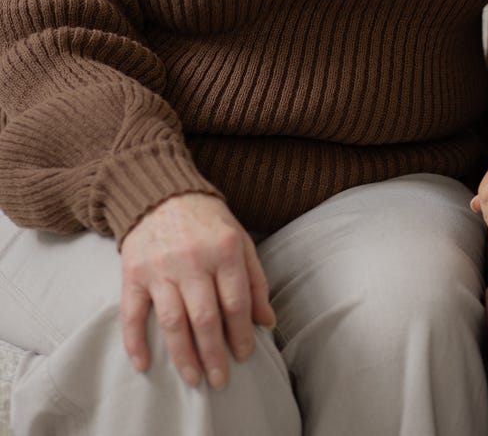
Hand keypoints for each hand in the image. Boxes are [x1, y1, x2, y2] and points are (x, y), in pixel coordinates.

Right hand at [120, 192, 274, 388]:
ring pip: (173, 322)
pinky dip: (135, 342)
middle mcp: (193, 259)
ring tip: (194, 378)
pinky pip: (132, 314)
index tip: (245, 355)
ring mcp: (161, 268)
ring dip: (183, 355)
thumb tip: (267, 322)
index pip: (236, 302)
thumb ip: (255, 280)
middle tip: (220, 380)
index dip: (242, 333)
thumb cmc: (207, 222)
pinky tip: (144, 365)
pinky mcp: (134, 273)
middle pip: (206, 318)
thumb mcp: (240, 240)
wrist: (161, 193)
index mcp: (224, 249)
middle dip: (215, 354)